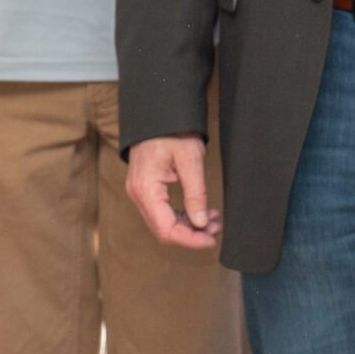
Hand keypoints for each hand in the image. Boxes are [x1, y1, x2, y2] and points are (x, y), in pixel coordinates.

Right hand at [125, 135, 221, 249]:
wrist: (159, 113)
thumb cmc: (172, 131)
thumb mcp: (190, 160)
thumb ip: (196, 194)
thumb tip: (201, 223)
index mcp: (146, 189)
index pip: (166, 229)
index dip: (190, 240)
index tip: (211, 239)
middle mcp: (138, 194)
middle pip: (164, 230)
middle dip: (192, 234)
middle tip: (216, 228)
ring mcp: (140, 192)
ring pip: (164, 223)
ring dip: (189, 226)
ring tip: (213, 220)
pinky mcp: (147, 188)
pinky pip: (163, 211)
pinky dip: (182, 216)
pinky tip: (201, 212)